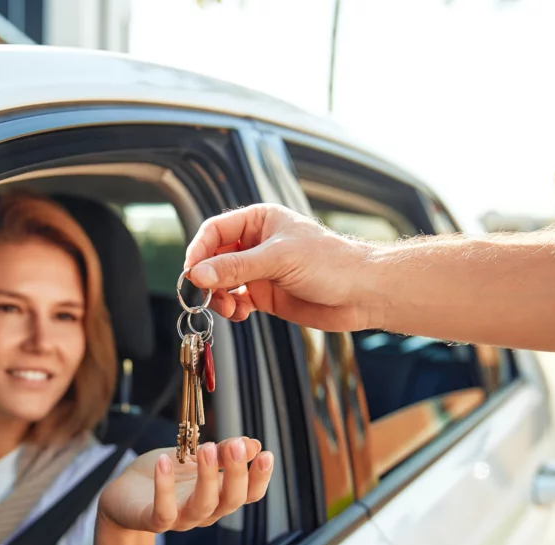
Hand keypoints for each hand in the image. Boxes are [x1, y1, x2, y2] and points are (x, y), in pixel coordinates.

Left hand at [98, 438, 272, 532]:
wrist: (124, 492)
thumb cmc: (162, 474)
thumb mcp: (193, 457)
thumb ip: (220, 453)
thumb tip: (252, 443)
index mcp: (218, 496)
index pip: (248, 494)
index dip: (259, 478)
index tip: (266, 454)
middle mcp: (204, 512)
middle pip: (230, 500)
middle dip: (236, 473)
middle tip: (236, 445)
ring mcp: (180, 519)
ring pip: (203, 506)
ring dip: (207, 477)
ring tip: (206, 448)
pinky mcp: (154, 521)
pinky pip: (163, 511)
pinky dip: (164, 487)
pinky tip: (164, 462)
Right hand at [183, 203, 384, 329]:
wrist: (362, 293)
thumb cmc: (331, 263)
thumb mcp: (278, 259)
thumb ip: (235, 267)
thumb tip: (197, 275)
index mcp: (259, 221)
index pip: (215, 231)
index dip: (199, 250)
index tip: (191, 272)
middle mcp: (255, 244)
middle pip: (214, 259)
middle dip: (207, 279)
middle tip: (206, 295)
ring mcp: (259, 271)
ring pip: (221, 283)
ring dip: (218, 297)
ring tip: (229, 309)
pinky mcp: (265, 295)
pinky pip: (236, 301)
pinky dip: (232, 309)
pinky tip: (241, 314)